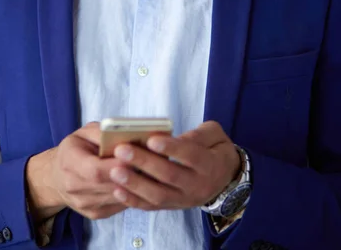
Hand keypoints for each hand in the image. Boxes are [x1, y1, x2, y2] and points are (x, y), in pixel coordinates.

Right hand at [41, 121, 173, 220]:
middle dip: (133, 173)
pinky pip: (120, 204)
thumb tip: (126, 133)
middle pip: (110, 185)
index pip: (96, 170)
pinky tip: (142, 180)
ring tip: (152, 169)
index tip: (137, 155)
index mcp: (69, 162)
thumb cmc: (76, 148)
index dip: (118, 165)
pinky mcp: (96, 213)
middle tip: (153, 161)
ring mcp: (85, 204)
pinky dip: (133, 192)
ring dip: (137, 184)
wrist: (57, 176)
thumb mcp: (84, 132)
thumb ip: (102, 132)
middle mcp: (74, 188)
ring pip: (118, 197)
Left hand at [108, 120, 240, 210]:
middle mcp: (197, 185)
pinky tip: (117, 190)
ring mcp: (184, 199)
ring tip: (115, 172)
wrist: (225, 178)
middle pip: (169, 175)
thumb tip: (174, 137)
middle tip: (122, 150)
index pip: (190, 156)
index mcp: (209, 164)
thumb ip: (198, 134)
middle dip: (144, 163)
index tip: (151, 139)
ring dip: (135, 184)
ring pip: (158, 195)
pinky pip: (152, 207)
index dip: (171, 148)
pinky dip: (134, 200)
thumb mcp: (215, 134)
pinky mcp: (173, 206)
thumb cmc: (215, 149)